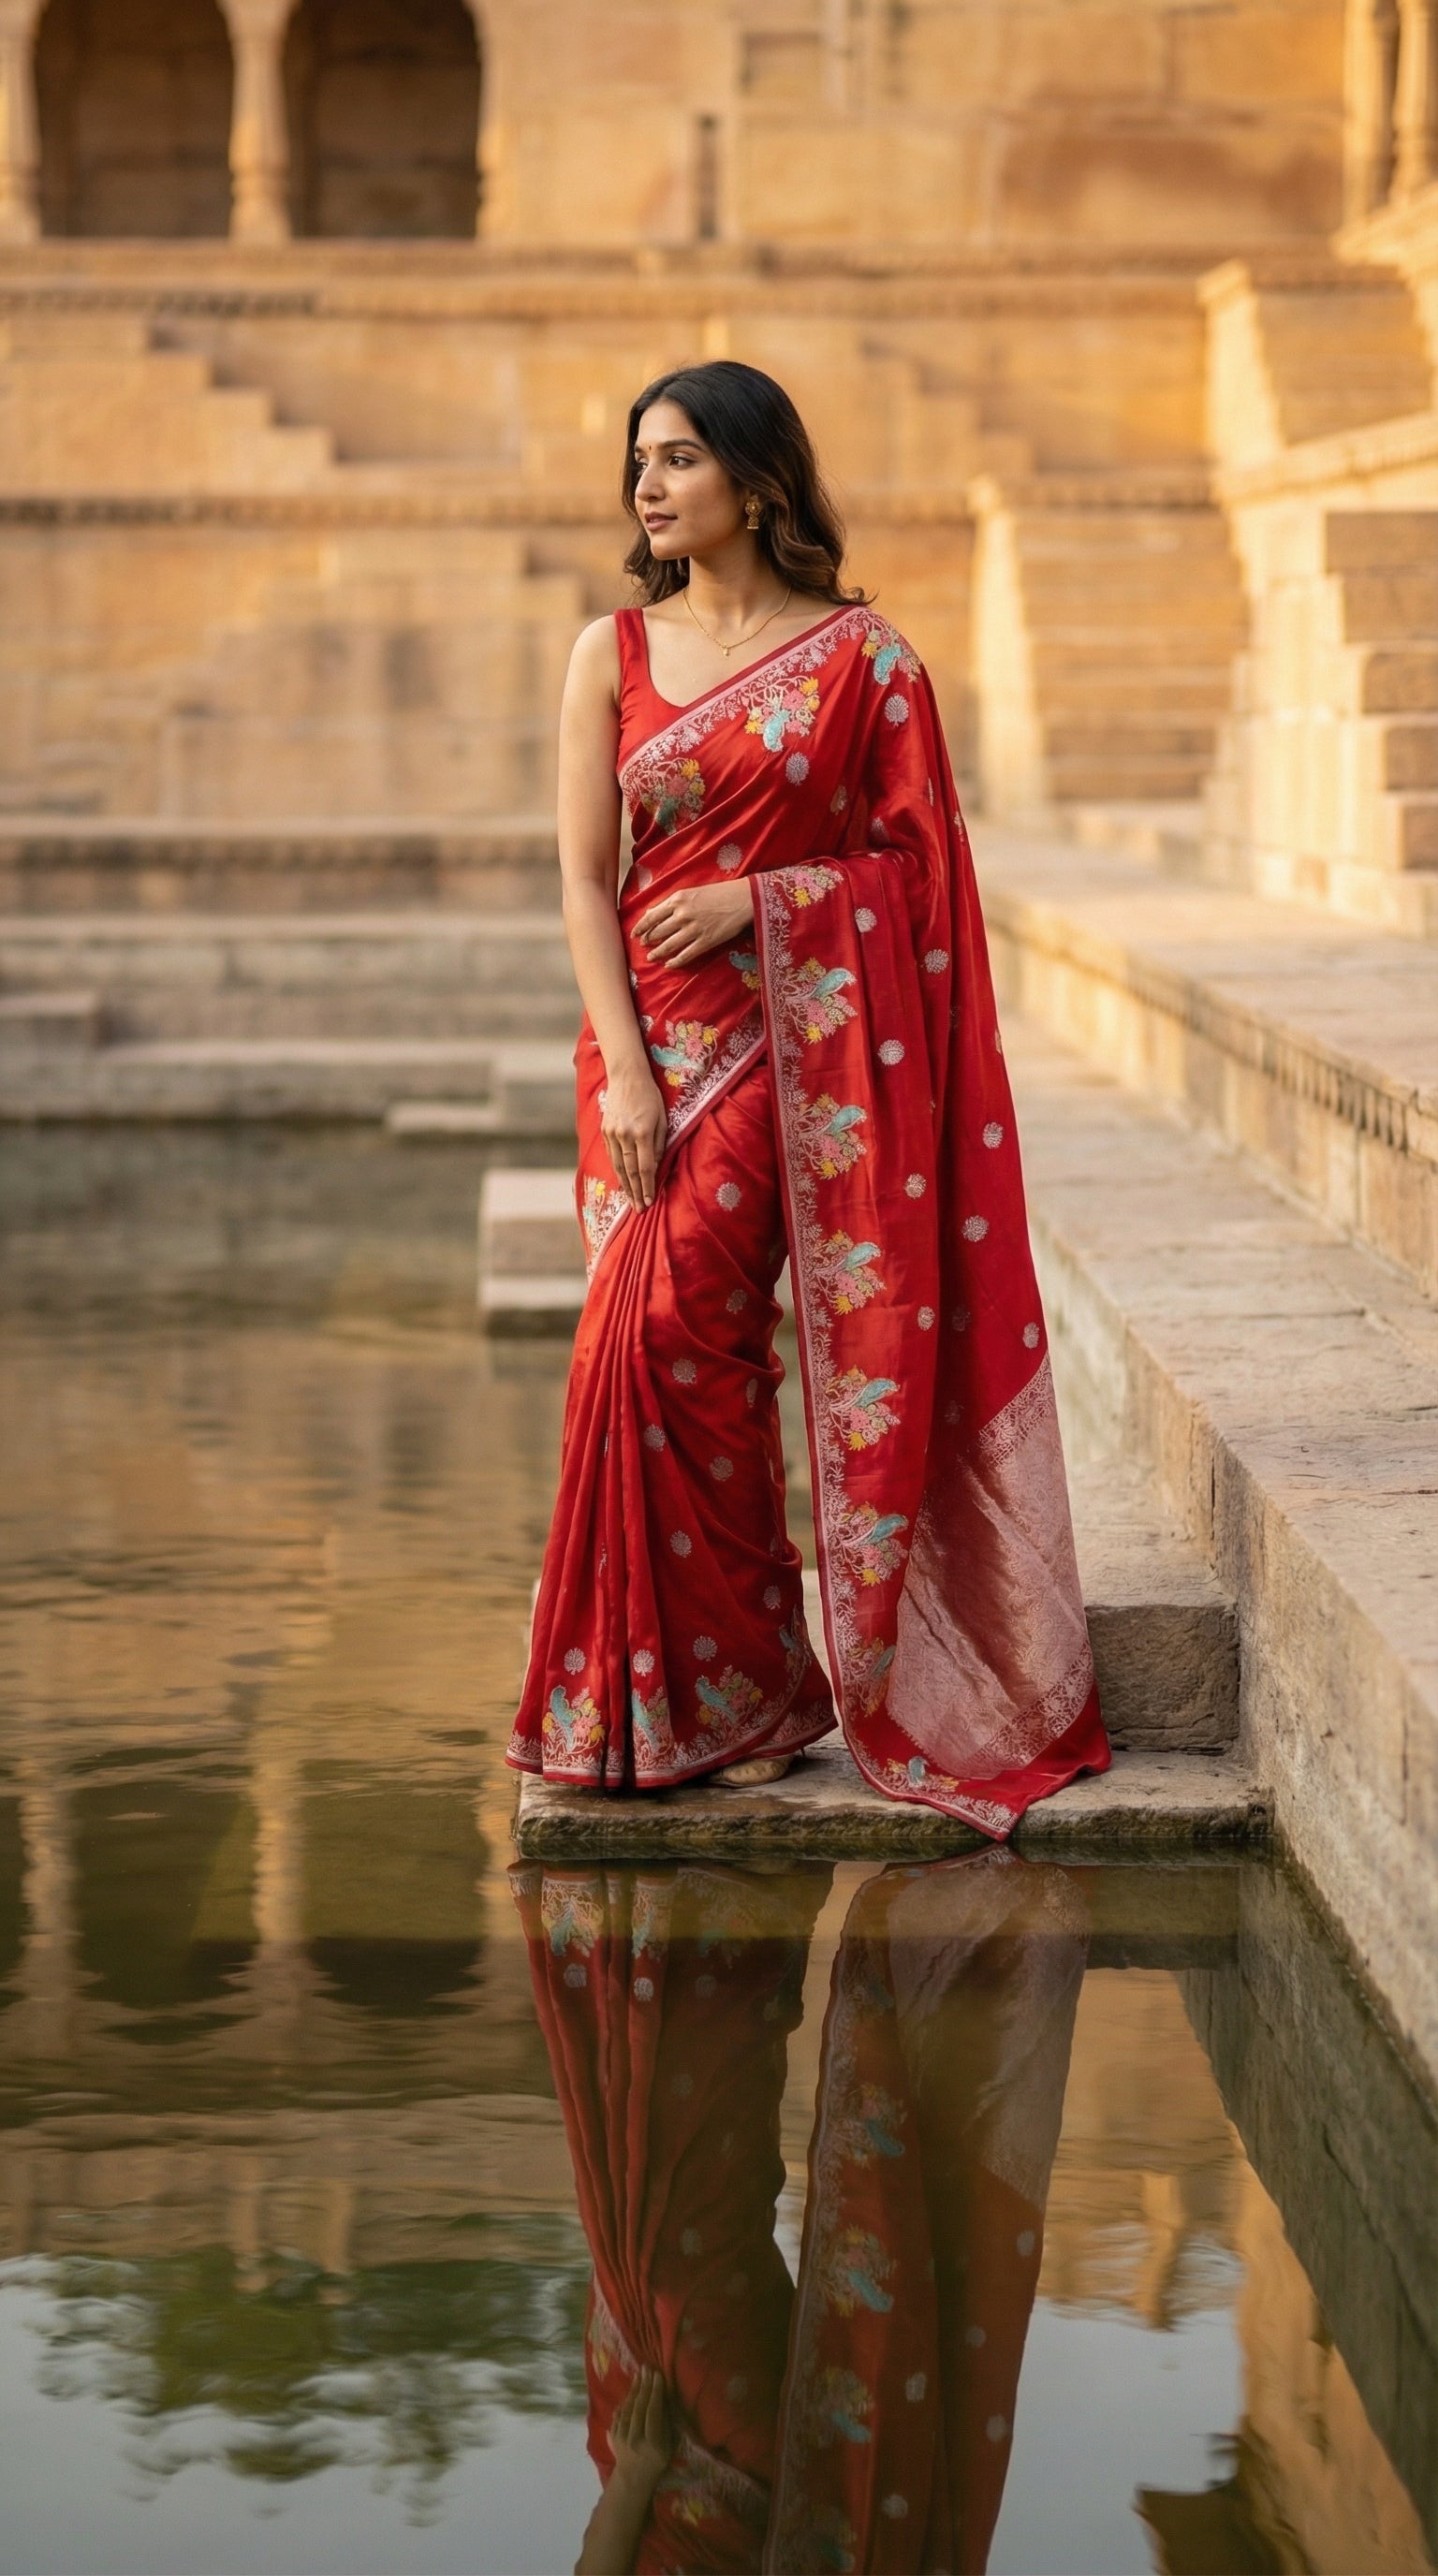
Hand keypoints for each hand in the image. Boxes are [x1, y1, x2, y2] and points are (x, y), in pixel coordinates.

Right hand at [601, 1057, 667, 1211]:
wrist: (626, 1076)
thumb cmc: (651, 1096)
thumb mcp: (662, 1119)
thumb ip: (659, 1144)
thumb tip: (656, 1166)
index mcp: (641, 1132)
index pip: (645, 1167)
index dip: (648, 1187)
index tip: (650, 1202)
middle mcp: (624, 1135)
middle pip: (629, 1171)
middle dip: (636, 1193)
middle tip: (640, 1210)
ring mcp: (611, 1133)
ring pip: (617, 1166)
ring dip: (625, 1186)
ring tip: (631, 1201)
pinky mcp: (604, 1130)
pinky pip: (611, 1155)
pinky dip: (616, 1170)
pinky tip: (621, 1181)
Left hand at [608, 2366, 672, 2494]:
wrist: (633, 2477)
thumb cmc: (657, 2461)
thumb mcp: (668, 2446)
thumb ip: (665, 2423)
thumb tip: (664, 2398)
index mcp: (652, 2444)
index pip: (653, 2413)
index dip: (656, 2393)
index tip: (658, 2376)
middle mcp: (635, 2440)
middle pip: (639, 2408)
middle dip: (644, 2386)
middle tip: (648, 2368)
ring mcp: (622, 2438)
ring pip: (628, 2409)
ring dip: (634, 2389)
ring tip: (640, 2374)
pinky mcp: (614, 2435)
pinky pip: (619, 2414)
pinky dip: (625, 2400)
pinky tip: (631, 2389)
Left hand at [636, 879, 753, 968]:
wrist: (742, 899)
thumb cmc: (718, 893)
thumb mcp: (691, 892)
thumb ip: (671, 903)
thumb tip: (651, 913)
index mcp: (677, 899)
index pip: (651, 916)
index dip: (640, 927)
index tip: (634, 934)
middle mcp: (682, 915)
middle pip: (658, 932)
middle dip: (648, 940)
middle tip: (643, 946)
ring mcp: (693, 929)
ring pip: (669, 945)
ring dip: (658, 953)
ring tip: (651, 958)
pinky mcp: (705, 941)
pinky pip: (685, 955)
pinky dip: (675, 962)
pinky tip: (669, 965)